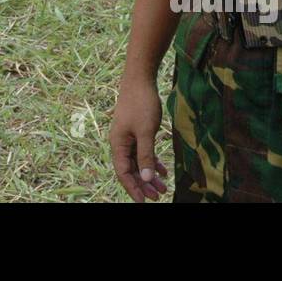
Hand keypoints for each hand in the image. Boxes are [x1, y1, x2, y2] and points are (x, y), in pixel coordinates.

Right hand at [110, 75, 168, 202]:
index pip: (123, 172)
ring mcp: (128, 136)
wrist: (140, 78)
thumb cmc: (141, 103)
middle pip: (131, 169)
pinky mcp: (137, 130)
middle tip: (158, 197)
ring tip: (163, 188)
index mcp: (118, 143)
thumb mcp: (146, 131)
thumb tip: (146, 178)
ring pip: (138, 161)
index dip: (133, 188)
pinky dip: (152, 161)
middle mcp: (121, 142)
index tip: (145, 201)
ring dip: (149, 175)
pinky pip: (143, 151)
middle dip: (143, 184)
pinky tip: (163, 171)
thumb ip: (146, 155)